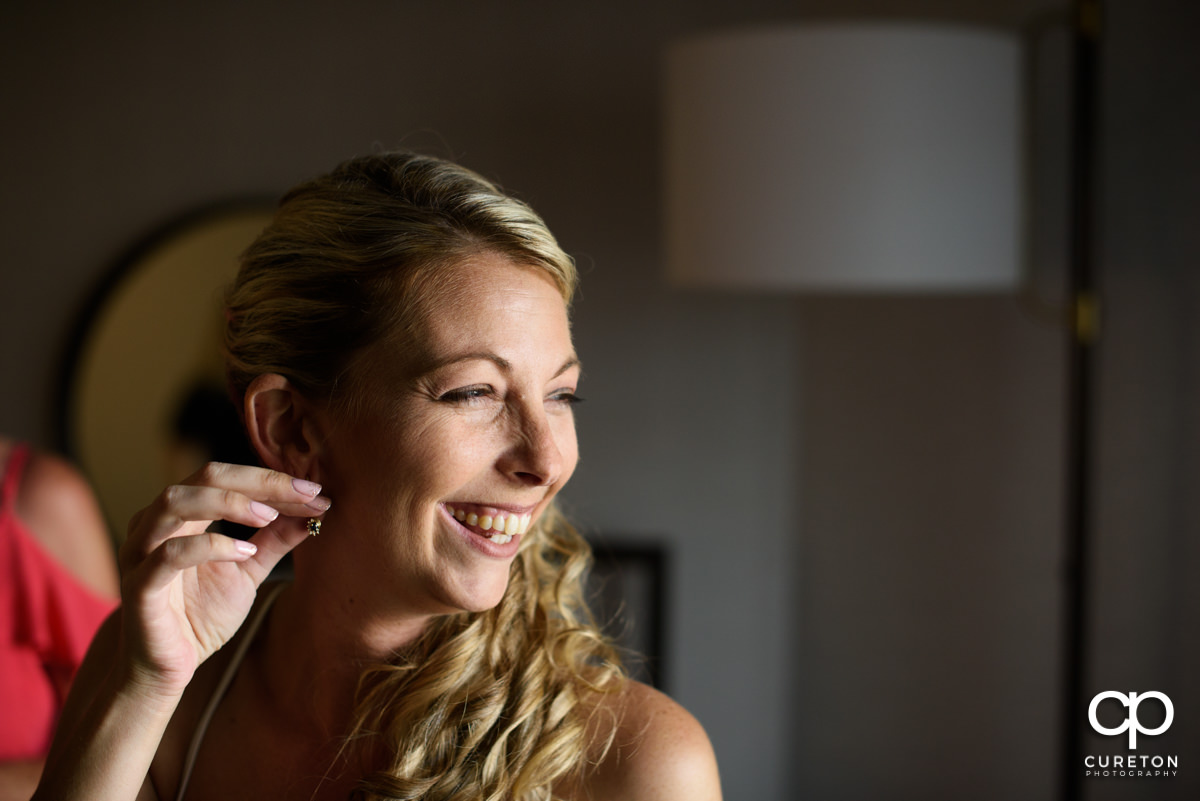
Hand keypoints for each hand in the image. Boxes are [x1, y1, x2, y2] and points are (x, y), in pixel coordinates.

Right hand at [116, 462, 328, 697]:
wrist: (166, 668)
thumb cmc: (200, 616)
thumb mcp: (248, 572)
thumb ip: (275, 541)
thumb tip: (312, 511)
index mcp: (183, 516)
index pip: (227, 479)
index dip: (273, 481)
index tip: (315, 491)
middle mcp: (157, 524)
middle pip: (204, 478)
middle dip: (259, 482)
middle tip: (302, 492)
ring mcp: (142, 552)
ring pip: (175, 502)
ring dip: (229, 502)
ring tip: (270, 516)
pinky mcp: (139, 585)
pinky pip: (169, 555)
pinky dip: (210, 546)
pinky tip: (245, 552)